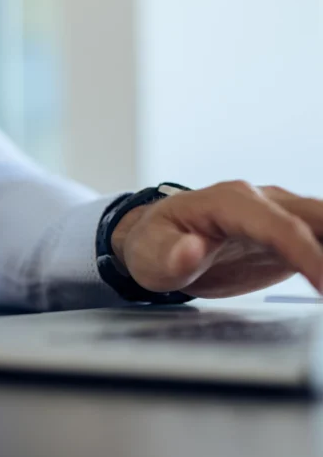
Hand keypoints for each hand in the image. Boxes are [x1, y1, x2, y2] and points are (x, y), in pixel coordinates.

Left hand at [113, 181, 322, 297]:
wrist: (157, 240)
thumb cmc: (152, 244)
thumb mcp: (150, 256)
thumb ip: (171, 256)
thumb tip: (193, 249)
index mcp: (227, 202)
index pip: (277, 226)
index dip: (306, 254)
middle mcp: (258, 201)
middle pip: (313, 216)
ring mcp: (275, 214)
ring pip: (320, 222)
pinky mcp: (284, 235)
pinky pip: (318, 238)